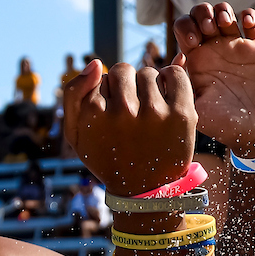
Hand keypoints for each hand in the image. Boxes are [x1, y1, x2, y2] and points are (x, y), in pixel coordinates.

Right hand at [62, 61, 195, 198]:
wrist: (142, 192)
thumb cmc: (106, 158)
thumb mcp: (75, 133)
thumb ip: (73, 92)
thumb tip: (95, 63)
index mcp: (94, 113)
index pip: (100, 75)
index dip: (106, 91)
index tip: (111, 112)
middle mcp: (123, 111)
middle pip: (123, 70)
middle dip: (126, 85)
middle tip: (130, 109)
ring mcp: (154, 113)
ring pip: (148, 73)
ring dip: (148, 86)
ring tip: (148, 110)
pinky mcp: (181, 115)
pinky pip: (176, 74)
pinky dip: (173, 78)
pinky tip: (167, 95)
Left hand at [173, 3, 254, 157]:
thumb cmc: (225, 126)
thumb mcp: (195, 109)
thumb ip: (179, 87)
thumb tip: (169, 62)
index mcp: (197, 62)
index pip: (183, 28)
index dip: (185, 27)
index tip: (192, 42)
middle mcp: (215, 52)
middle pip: (202, 15)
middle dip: (202, 14)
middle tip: (208, 29)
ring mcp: (238, 48)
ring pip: (225, 12)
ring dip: (223, 11)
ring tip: (226, 25)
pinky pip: (253, 21)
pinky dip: (248, 15)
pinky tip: (246, 25)